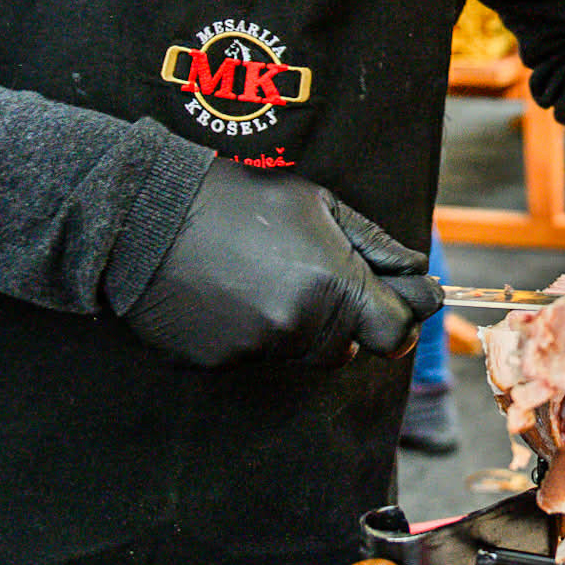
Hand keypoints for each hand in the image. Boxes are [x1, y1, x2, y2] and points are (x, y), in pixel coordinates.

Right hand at [125, 161, 440, 368]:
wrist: (146, 217)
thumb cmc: (237, 201)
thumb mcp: (318, 205)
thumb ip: (375, 245)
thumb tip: (417, 273)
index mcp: (332, 284)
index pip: (396, 334)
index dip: (400, 320)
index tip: (392, 304)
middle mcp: (299, 324)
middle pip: (348, 349)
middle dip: (345, 322)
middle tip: (313, 280)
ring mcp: (257, 348)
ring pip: (302, 355)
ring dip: (300, 328)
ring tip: (264, 279)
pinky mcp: (218, 363)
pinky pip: (256, 358)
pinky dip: (252, 335)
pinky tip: (230, 295)